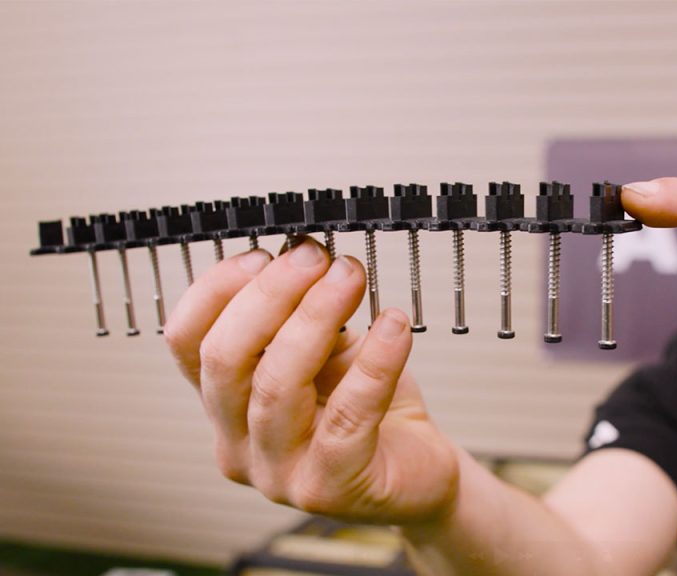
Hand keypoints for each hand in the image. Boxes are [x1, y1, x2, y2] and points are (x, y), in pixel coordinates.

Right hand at [164, 238, 458, 522]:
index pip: (186, 342)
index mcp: (224, 404)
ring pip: (277, 386)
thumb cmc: (371, 410)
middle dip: (270, 295)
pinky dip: (374, 363)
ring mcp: (277, 473)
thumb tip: (304, 259)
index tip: (264, 253)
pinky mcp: (329, 488)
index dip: (217, 290)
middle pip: (225, 360)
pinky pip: (347, 417)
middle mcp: (236, 443)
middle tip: (316, 258)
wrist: (420, 471)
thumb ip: (303, 318)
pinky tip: (394, 326)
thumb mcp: (327, 353)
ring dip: (316, 317)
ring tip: (351, 278)